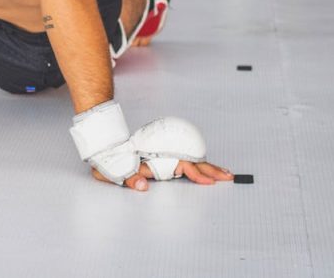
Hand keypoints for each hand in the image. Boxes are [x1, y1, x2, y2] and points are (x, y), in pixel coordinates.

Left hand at [92, 159, 232, 189]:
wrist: (106, 147)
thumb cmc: (111, 159)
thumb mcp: (115, 170)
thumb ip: (128, 178)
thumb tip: (141, 187)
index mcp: (156, 156)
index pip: (182, 164)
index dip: (196, 173)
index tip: (209, 182)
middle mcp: (163, 153)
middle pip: (192, 160)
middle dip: (211, 169)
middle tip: (228, 176)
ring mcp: (164, 155)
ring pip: (191, 160)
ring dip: (208, 167)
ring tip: (225, 174)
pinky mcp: (163, 158)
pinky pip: (184, 162)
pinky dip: (198, 166)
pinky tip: (208, 171)